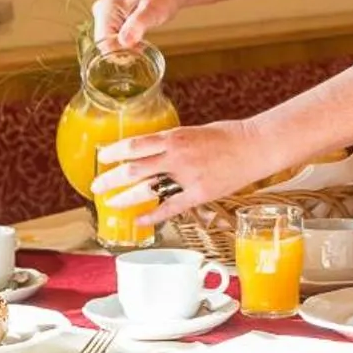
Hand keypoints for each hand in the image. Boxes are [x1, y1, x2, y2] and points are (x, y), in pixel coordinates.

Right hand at [91, 0, 182, 50]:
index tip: (138, 48)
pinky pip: (114, 40)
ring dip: (125, 49)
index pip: (103, 43)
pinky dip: (126, 45)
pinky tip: (138, 40)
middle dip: (122, 50)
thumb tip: (124, 42)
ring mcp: (105, 16)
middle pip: (104, 46)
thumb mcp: (153, 11)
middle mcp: (101, 12)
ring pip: (109, 45)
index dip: (120, 51)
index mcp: (106, 9)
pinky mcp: (112, 21)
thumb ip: (138, 25)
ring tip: (141, 40)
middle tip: (142, 45)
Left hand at [91, 118, 274, 219]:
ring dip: (126, 197)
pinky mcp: (199, 194)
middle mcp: (177, 157)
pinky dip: (152, 214)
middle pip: (134, 169)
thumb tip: (152, 151)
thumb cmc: (227, 135)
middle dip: (111, 179)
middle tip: (96, 186)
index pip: (135, 145)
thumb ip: (172, 143)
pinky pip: (170, 207)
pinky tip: (140, 220)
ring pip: (147, 189)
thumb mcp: (194, 132)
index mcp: (175, 137)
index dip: (114, 152)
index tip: (101, 158)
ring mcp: (187, 177)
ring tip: (111, 204)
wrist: (255, 146)